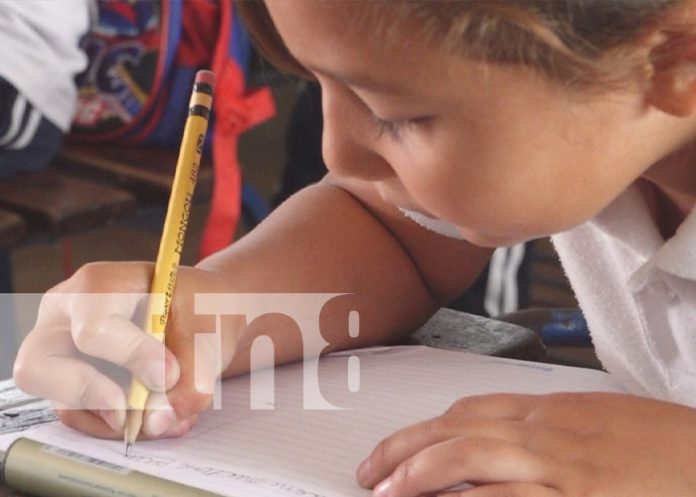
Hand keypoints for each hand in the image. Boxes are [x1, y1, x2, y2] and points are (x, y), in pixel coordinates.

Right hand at [13, 261, 238, 439]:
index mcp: (99, 285)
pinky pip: (84, 419)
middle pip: (38, 368)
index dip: (131, 358)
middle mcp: (66, 316)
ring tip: (172, 414)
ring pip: (64, 404)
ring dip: (122, 420)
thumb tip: (157, 421)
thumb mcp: (210, 332)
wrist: (206, 315)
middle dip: (92, 398)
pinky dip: (124, 426)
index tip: (168, 375)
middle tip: (134, 413)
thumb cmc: (202, 308)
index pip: (94, 329)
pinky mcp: (73, 384)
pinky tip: (163, 415)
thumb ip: (190, 377)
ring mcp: (62, 352)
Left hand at [356, 392, 695, 495]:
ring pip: (471, 456)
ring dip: (421, 474)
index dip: (425, 428)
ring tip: (386, 491)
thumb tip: (512, 440)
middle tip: (371, 471)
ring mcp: (561, 464)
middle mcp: (547, 431)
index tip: (398, 446)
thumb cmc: (669, 445)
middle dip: (405, 449)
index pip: (469, 410)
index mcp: (553, 410)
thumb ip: (554, 430)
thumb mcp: (602, 422)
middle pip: (457, 430)